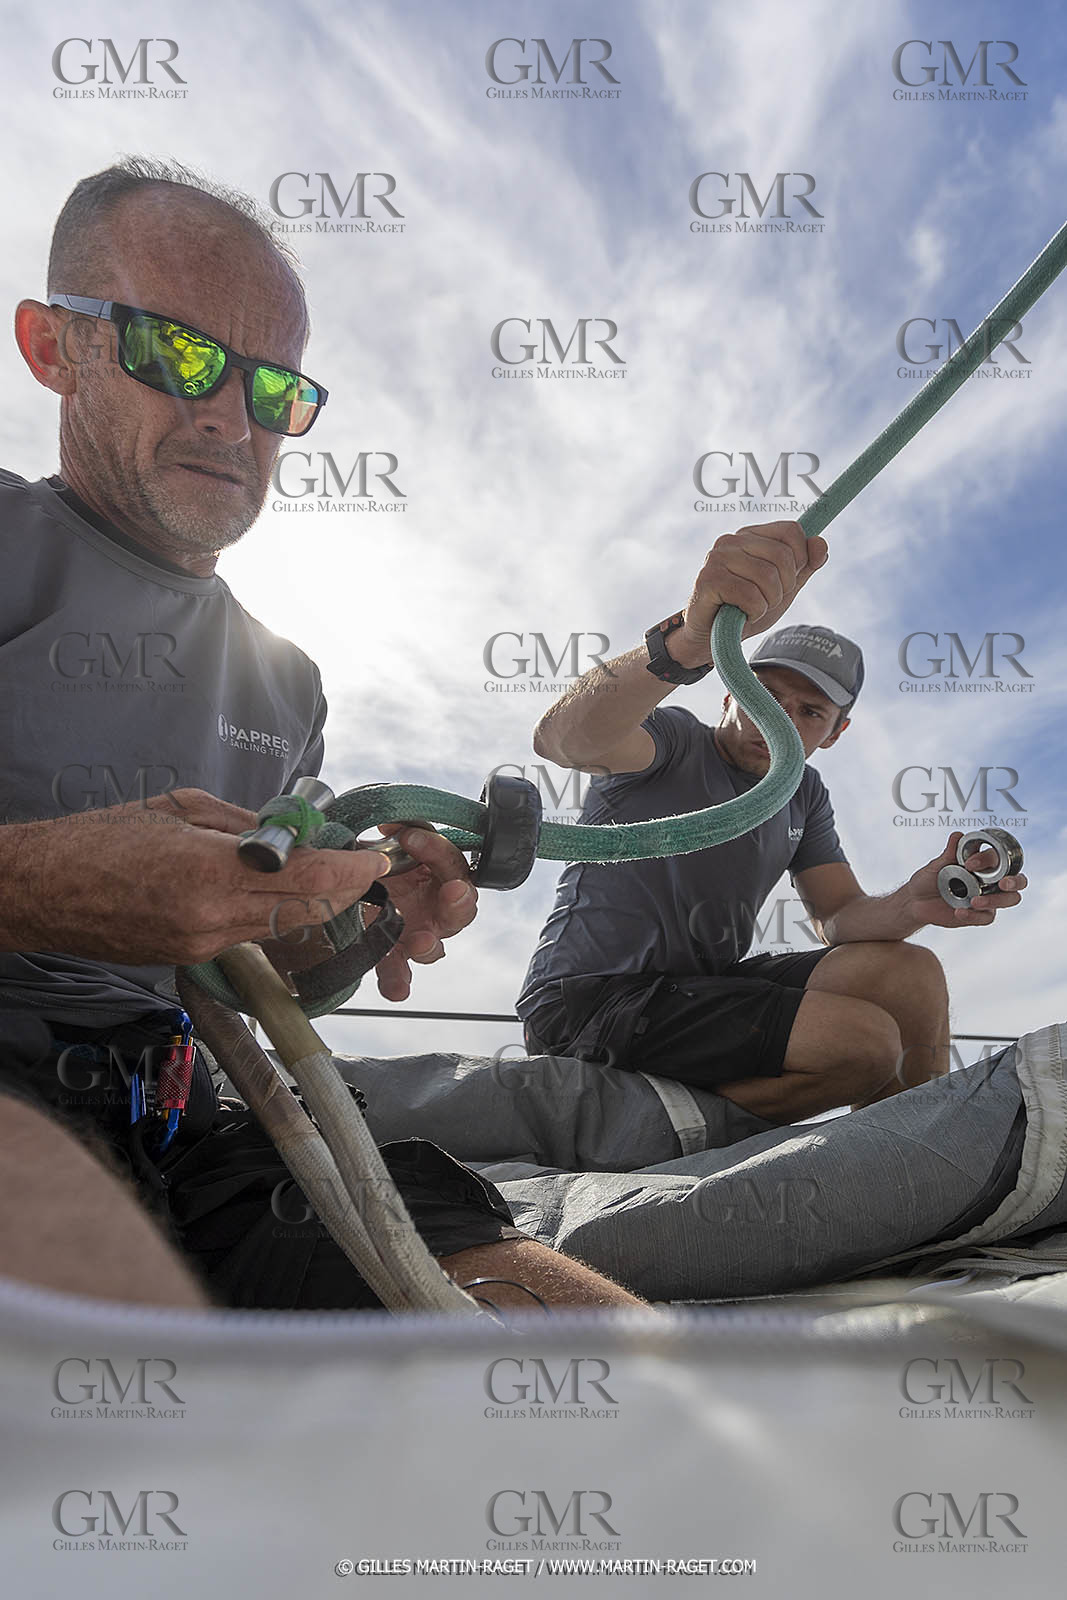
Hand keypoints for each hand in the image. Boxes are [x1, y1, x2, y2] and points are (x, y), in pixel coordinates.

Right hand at [1, 788, 393, 965]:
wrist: (42, 892)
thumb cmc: (99, 841)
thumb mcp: (180, 810)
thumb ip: (242, 824)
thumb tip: (289, 831)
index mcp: (208, 872)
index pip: (305, 878)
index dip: (350, 871)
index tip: (375, 859)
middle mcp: (211, 918)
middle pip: (304, 913)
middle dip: (344, 893)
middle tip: (365, 871)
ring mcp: (201, 946)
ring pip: (281, 930)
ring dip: (312, 906)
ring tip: (330, 877)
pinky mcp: (191, 959)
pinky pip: (248, 938)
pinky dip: (273, 917)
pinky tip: (278, 895)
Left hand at [363, 823, 477, 1001]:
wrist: (345, 887)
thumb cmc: (375, 864)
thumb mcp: (385, 843)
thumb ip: (394, 833)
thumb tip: (392, 822)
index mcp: (439, 877)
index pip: (452, 864)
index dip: (437, 850)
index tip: (410, 837)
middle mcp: (434, 909)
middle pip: (461, 909)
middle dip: (458, 900)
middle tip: (453, 891)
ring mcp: (417, 935)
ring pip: (436, 946)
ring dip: (430, 944)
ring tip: (420, 942)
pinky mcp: (394, 957)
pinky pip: (399, 973)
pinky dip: (398, 982)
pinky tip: (396, 990)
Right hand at [670, 521, 828, 667]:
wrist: (711, 639)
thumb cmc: (746, 610)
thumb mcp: (783, 588)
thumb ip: (804, 566)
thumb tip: (821, 544)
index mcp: (751, 536)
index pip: (791, 530)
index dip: (800, 559)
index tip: (786, 581)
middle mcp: (731, 540)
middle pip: (782, 555)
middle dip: (783, 588)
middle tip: (766, 601)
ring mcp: (717, 558)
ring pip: (767, 576)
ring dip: (767, 603)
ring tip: (752, 609)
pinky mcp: (707, 580)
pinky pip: (749, 595)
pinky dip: (753, 612)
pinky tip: (740, 615)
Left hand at [906, 832, 1027, 929]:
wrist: (915, 901)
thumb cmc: (929, 879)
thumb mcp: (936, 865)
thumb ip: (950, 853)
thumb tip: (958, 835)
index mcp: (983, 864)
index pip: (998, 859)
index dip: (988, 860)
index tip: (969, 864)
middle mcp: (991, 881)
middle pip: (1018, 881)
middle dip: (1015, 881)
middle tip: (1003, 883)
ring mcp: (988, 898)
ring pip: (1009, 900)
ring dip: (995, 900)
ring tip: (973, 901)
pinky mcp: (980, 915)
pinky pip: (987, 917)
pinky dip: (974, 915)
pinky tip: (959, 911)